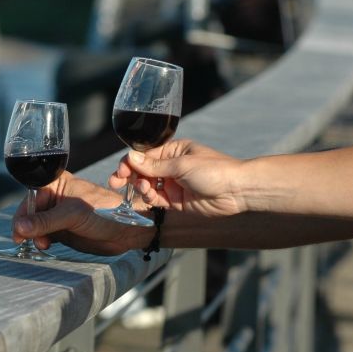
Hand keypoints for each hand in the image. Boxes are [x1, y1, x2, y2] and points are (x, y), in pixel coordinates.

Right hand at [12, 172, 153, 255]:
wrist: (126, 230)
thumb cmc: (105, 212)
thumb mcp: (73, 215)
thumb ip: (46, 221)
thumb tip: (20, 228)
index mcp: (56, 184)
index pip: (30, 198)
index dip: (21, 214)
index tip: (18, 231)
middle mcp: (54, 198)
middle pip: (29, 213)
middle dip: (27, 228)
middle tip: (29, 241)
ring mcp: (57, 215)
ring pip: (35, 227)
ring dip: (34, 237)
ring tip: (44, 244)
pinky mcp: (62, 230)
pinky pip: (44, 236)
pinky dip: (41, 242)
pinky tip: (46, 246)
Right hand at [110, 139, 248, 217]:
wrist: (236, 191)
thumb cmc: (214, 170)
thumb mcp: (181, 164)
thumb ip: (154, 166)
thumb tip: (130, 157)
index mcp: (174, 151)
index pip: (145, 155)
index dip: (130, 162)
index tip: (120, 170)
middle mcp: (172, 166)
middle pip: (143, 171)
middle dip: (129, 176)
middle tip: (116, 182)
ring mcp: (174, 184)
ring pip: (147, 186)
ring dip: (140, 188)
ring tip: (143, 189)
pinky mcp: (176, 201)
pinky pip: (157, 199)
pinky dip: (149, 198)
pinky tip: (149, 197)